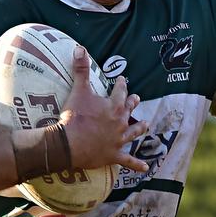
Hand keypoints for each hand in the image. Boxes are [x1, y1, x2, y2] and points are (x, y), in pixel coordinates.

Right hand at [60, 46, 147, 171]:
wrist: (69, 143)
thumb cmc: (75, 117)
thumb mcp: (78, 90)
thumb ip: (81, 69)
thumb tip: (80, 48)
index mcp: (113, 107)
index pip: (120, 92)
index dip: (121, 84)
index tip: (122, 79)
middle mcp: (120, 123)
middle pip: (129, 110)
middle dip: (132, 103)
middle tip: (136, 98)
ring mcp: (118, 140)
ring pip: (133, 133)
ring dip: (140, 128)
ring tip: (146, 124)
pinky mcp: (113, 156)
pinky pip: (128, 161)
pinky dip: (137, 165)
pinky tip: (146, 168)